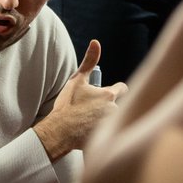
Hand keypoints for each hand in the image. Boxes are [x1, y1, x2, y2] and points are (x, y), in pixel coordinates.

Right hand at [33, 40, 127, 161]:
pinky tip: (90, 134)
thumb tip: (96, 42)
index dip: (117, 89)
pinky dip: (101, 134)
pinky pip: (108, 136)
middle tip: (94, 109)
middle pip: (118, 106)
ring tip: (90, 122)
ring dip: (106, 120)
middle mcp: (114, 110)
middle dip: (110, 106)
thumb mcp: (77, 79)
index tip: (111, 92)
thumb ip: (89, 61)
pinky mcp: (106, 140)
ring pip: (113, 120)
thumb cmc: (67, 105)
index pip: (123, 89)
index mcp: (109, 95)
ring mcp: (111, 127)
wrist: (59, 131)